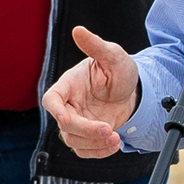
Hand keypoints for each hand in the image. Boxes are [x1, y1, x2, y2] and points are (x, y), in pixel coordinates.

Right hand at [44, 23, 141, 158]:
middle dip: (85, 131)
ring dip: (94, 144)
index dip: (55, 110)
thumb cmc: (118, 69)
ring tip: (116, 138)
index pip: (51, 100)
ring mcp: (78, 122)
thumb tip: (78, 30)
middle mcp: (70, 105)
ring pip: (73, 141)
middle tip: (108, 129)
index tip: (67, 118)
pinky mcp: (88, 136)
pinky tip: (114, 145)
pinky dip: (99, 152)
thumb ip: (95, 45)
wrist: (132, 91)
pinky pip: (85, 151)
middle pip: (64, 125)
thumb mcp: (112, 55)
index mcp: (69, 85)